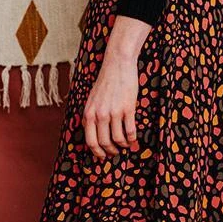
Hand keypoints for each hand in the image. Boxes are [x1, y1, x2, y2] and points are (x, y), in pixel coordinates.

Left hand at [81, 40, 142, 160]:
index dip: (97, 152)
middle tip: (115, 152)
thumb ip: (91, 116)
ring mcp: (114, 112)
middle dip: (111, 151)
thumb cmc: (105, 82)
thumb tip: (93, 134)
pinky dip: (132, 138)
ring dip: (123, 145)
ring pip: (118, 139)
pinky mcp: (127, 109)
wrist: (117, 65)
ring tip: (125, 144)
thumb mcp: (91, 100)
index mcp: (88, 113)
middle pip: (105, 143)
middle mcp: (99, 115)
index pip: (90, 141)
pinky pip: (130, 131)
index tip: (103, 156)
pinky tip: (133, 137)